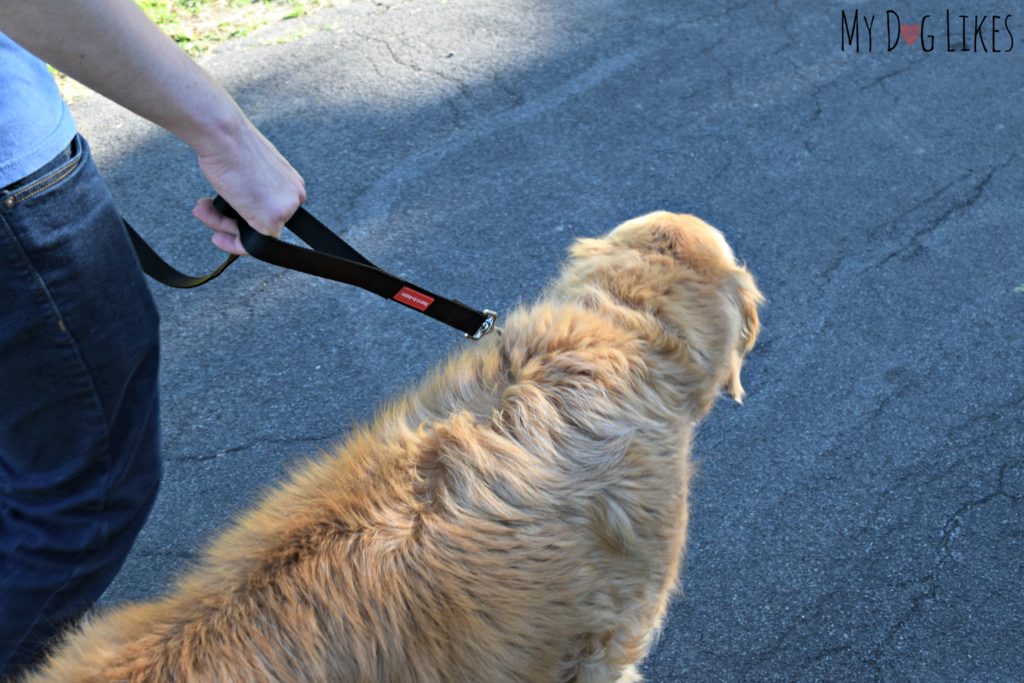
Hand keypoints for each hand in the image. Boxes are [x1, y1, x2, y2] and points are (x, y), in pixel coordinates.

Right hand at [191, 115, 305, 254]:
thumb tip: (243, 207)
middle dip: (229, 221)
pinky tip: (218, 235)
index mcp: (290, 182)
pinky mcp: (273, 220)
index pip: (270, 210)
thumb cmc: (229, 144)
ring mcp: (286, 209)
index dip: (243, 216)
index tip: (226, 217)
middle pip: (262, 224)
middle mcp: (294, 195)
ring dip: (223, 227)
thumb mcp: (248, 169)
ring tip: (204, 210)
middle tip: (205, 210)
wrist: (223, 135)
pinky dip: (232, 243)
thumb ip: (252, 190)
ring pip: (254, 233)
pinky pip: (252, 245)